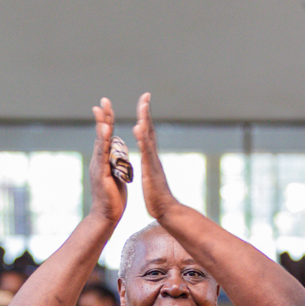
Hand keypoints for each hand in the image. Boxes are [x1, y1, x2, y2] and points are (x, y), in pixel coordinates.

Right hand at [87, 97, 127, 225]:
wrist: (107, 215)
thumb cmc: (112, 197)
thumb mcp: (115, 175)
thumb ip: (114, 163)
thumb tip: (115, 154)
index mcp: (105, 159)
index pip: (106, 136)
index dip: (107, 121)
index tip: (106, 105)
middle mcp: (99, 160)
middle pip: (101, 135)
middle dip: (103, 117)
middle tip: (103, 100)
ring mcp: (99, 166)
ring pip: (101, 143)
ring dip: (102, 126)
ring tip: (103, 111)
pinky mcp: (102, 174)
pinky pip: (103, 156)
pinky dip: (104, 143)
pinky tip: (105, 132)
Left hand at [132, 92, 177, 220]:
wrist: (166, 210)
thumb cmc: (157, 195)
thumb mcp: (151, 175)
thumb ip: (150, 164)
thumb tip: (148, 157)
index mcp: (151, 157)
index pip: (147, 133)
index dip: (145, 118)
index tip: (143, 102)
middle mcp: (154, 156)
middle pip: (150, 129)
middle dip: (146, 112)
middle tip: (145, 95)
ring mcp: (153, 162)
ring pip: (149, 137)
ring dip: (145, 120)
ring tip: (142, 105)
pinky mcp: (151, 170)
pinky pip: (146, 152)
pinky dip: (143, 139)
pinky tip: (138, 128)